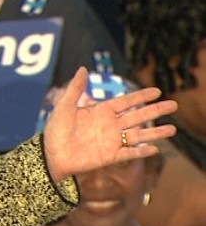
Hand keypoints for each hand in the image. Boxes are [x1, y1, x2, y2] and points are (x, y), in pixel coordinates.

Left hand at [42, 67, 177, 180]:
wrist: (51, 154)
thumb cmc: (55, 130)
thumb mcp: (64, 106)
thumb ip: (74, 89)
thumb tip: (82, 68)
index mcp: (101, 111)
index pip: (126, 101)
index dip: (141, 96)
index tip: (157, 91)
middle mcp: (110, 125)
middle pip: (138, 116)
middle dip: (155, 110)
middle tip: (174, 105)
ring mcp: (111, 141)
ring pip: (138, 135)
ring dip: (155, 132)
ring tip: (173, 129)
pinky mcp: (109, 156)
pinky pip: (129, 153)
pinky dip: (141, 151)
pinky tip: (155, 148)